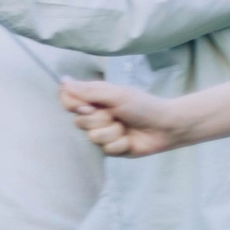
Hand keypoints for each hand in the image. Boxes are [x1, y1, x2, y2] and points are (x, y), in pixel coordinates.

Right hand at [59, 78, 191, 157]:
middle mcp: (94, 116)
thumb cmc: (143, 105)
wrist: (166, 127)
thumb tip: (63, 80)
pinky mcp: (109, 148)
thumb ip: (88, 90)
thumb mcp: (116, 94)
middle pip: (79, 121)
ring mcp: (101, 133)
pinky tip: (130, 139)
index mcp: (94, 99)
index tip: (88, 106)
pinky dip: (120, 143)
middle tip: (117, 115)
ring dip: (113, 132)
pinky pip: (105, 149)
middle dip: (101, 119)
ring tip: (126, 127)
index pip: (67, 100)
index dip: (74, 105)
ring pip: (93, 137)